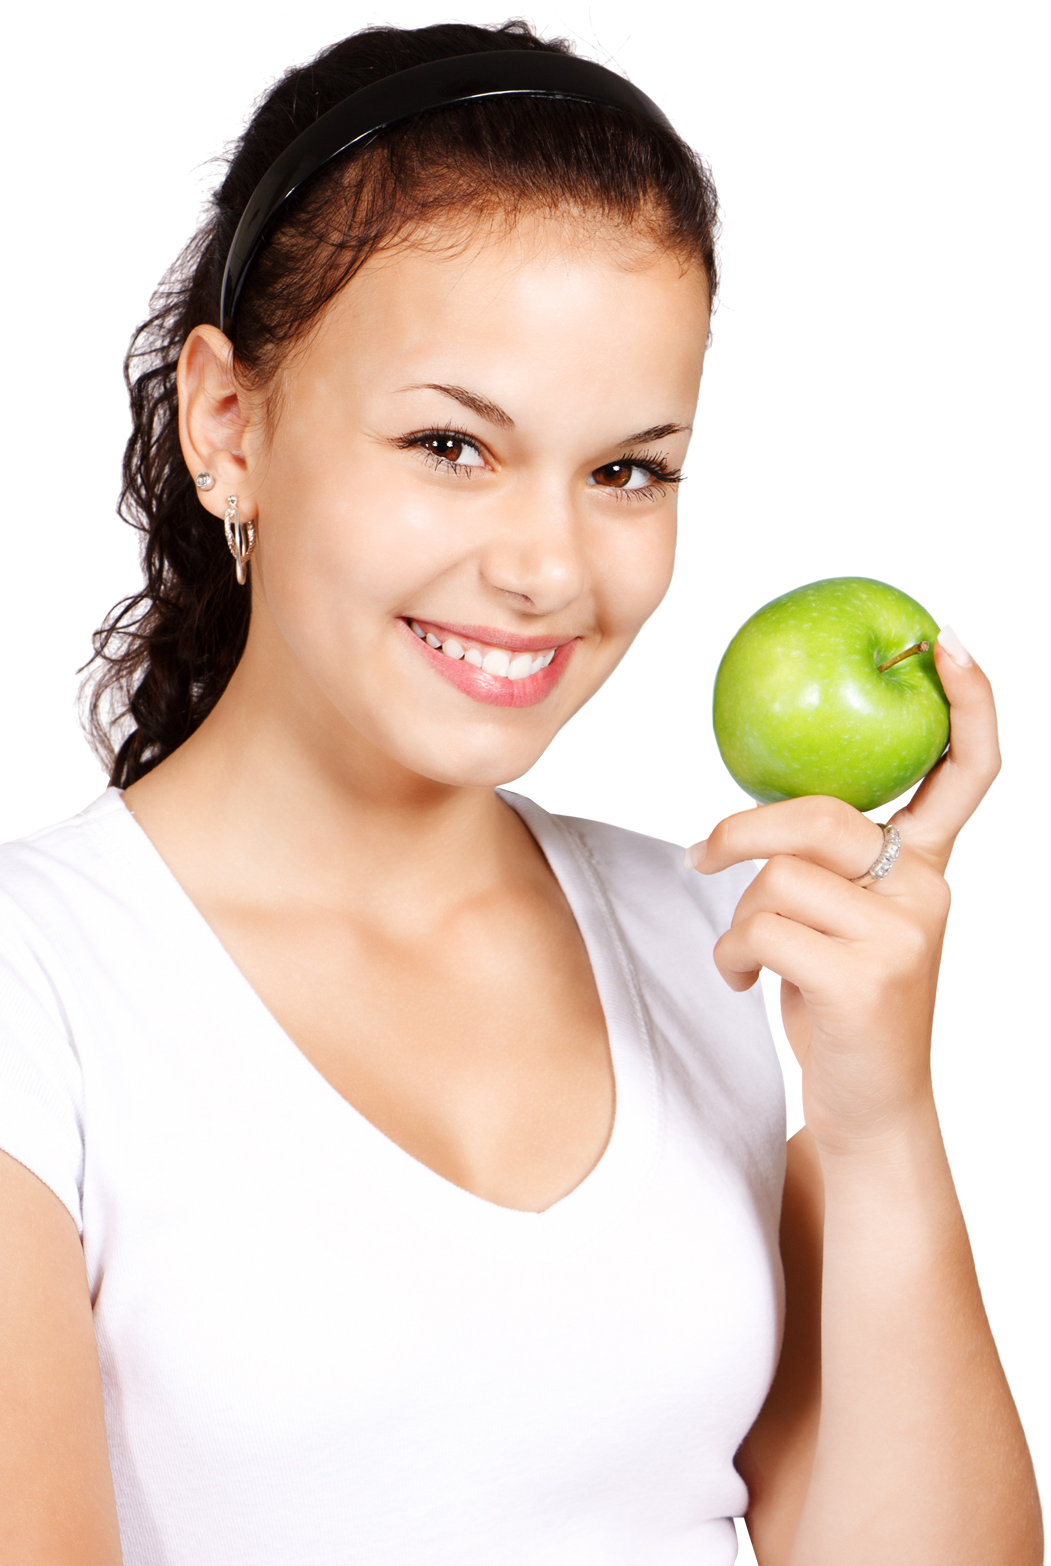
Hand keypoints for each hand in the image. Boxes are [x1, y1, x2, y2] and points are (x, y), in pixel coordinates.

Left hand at [689, 632, 1003, 1154]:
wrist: (867, 1109)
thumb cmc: (838, 1003)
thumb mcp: (840, 922)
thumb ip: (821, 865)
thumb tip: (732, 814)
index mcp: (928, 867)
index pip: (965, 773)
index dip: (965, 704)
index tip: (941, 645)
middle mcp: (928, 890)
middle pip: (819, 816)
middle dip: (744, 831)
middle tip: (703, 851)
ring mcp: (902, 933)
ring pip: (779, 878)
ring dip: (740, 917)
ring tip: (749, 955)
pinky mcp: (866, 977)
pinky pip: (761, 929)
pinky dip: (733, 955)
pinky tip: (747, 982)